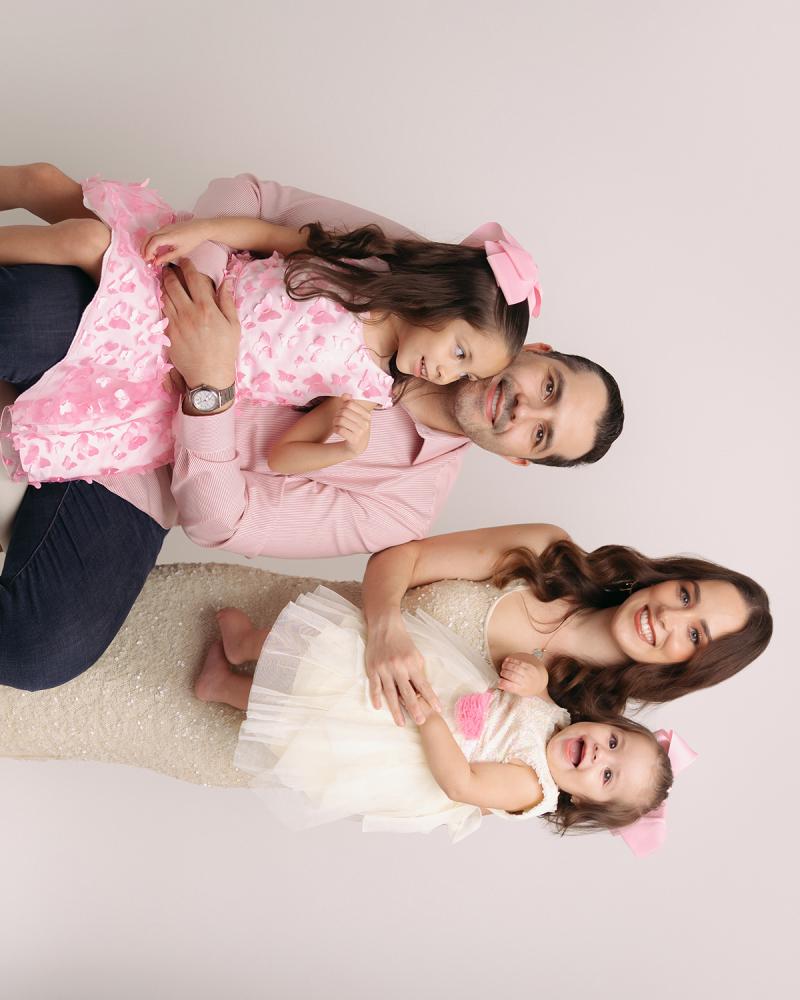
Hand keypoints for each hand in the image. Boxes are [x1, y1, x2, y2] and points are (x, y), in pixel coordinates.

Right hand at [143, 220, 212, 266]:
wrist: (199, 228)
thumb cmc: (192, 240)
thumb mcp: (180, 252)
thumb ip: (167, 257)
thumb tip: (156, 262)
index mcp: (169, 236)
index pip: (154, 242)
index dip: (148, 251)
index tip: (148, 259)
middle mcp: (165, 229)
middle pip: (148, 237)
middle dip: (144, 248)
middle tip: (145, 259)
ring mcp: (164, 227)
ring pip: (150, 235)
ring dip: (147, 245)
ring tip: (150, 256)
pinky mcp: (165, 227)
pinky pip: (154, 234)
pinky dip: (151, 241)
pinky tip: (155, 250)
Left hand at [161, 259, 239, 391]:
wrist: (209, 375)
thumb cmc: (225, 350)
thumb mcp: (233, 325)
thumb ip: (228, 301)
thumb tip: (227, 280)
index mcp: (206, 308)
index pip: (193, 279)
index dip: (187, 266)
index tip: (184, 260)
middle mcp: (189, 312)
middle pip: (173, 285)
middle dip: (169, 273)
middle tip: (169, 267)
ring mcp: (176, 323)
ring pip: (164, 296)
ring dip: (163, 285)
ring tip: (164, 279)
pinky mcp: (168, 333)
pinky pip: (162, 312)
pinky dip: (162, 302)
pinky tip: (164, 298)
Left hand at [329, 395, 375, 457]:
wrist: (357, 446)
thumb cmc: (355, 428)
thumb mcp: (356, 415)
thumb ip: (350, 403)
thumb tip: (345, 394)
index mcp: (367, 415)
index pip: (349, 403)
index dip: (342, 406)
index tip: (342, 411)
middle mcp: (366, 423)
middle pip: (344, 411)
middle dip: (337, 414)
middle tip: (337, 419)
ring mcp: (361, 432)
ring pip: (340, 420)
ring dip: (335, 422)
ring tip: (336, 424)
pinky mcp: (354, 440)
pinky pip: (339, 430)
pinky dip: (335, 429)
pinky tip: (337, 430)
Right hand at [365, 617, 440, 726]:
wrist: (384, 626)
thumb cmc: (402, 640)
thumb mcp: (415, 653)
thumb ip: (418, 670)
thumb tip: (423, 688)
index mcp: (411, 663)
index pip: (423, 685)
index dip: (431, 698)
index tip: (437, 709)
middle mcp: (398, 667)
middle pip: (408, 693)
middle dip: (415, 709)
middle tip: (420, 722)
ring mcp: (384, 669)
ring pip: (391, 694)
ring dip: (396, 710)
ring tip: (401, 723)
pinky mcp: (373, 669)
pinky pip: (375, 686)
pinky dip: (376, 697)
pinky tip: (379, 708)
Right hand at [498, 654, 548, 697]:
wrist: (540, 681)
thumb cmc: (527, 688)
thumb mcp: (519, 692)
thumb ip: (509, 689)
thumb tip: (497, 685)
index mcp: (522, 689)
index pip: (510, 686)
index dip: (502, 683)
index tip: (499, 681)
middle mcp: (526, 681)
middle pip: (512, 676)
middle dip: (504, 673)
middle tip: (502, 673)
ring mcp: (528, 673)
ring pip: (515, 668)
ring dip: (507, 666)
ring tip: (503, 666)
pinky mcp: (529, 666)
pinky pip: (519, 662)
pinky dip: (512, 661)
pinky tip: (507, 661)